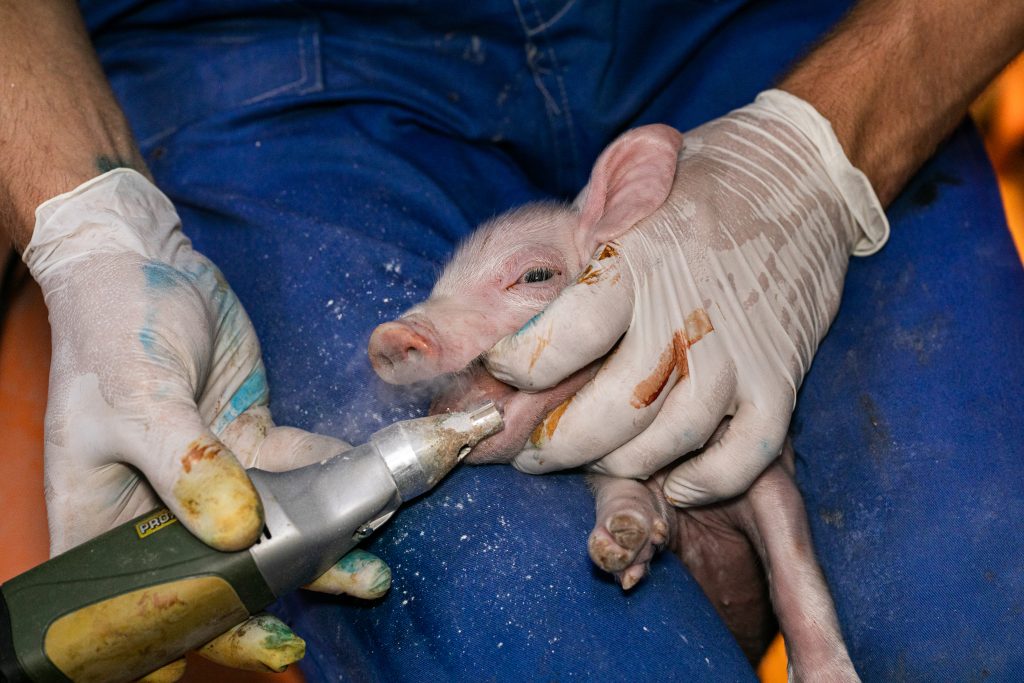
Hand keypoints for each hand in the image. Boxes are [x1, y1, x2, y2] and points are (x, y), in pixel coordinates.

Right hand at [23, 169, 389, 676]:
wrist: (140, 261)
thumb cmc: (111, 328)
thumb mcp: (136, 398)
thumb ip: (187, 466)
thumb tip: (237, 533)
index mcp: (102, 525)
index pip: (145, 608)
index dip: (200, 637)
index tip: (268, 643)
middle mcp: (158, 514)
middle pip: (225, 577)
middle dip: (290, 589)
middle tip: (355, 582)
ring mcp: (210, 480)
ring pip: (274, 526)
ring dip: (328, 536)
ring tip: (380, 546)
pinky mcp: (247, 442)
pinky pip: (298, 469)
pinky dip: (335, 473)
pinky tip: (374, 481)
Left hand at [484, 90, 887, 505]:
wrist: (796, 174)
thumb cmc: (690, 187)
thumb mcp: (620, 196)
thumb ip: (574, 251)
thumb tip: (509, 304)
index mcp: (638, 259)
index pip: (567, 335)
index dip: (523, 367)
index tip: (501, 371)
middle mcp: (687, 311)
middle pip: (612, 409)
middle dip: (556, 444)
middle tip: (528, 449)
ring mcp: (740, 350)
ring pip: (670, 440)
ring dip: (620, 464)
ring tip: (588, 459)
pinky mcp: (782, 378)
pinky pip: (744, 456)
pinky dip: (706, 481)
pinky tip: (673, 481)